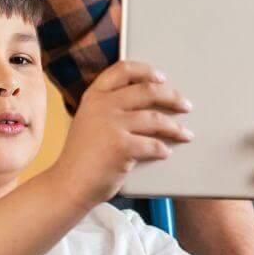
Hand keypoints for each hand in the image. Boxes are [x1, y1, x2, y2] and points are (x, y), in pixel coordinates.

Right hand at [56, 61, 194, 205]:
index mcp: (94, 96)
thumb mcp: (89, 121)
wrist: (68, 184)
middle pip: (147, 90)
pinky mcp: (121, 147)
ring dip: (175, 127)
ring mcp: (112, 125)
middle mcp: (102, 105)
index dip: (146, 71)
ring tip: (185, 134)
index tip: (162, 78)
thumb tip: (147, 104)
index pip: (123, 69)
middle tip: (185, 105)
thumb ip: (109, 108)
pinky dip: (163, 149)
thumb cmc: (82, 157)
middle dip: (172, 97)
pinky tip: (167, 152)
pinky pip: (153, 145)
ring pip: (156, 118)